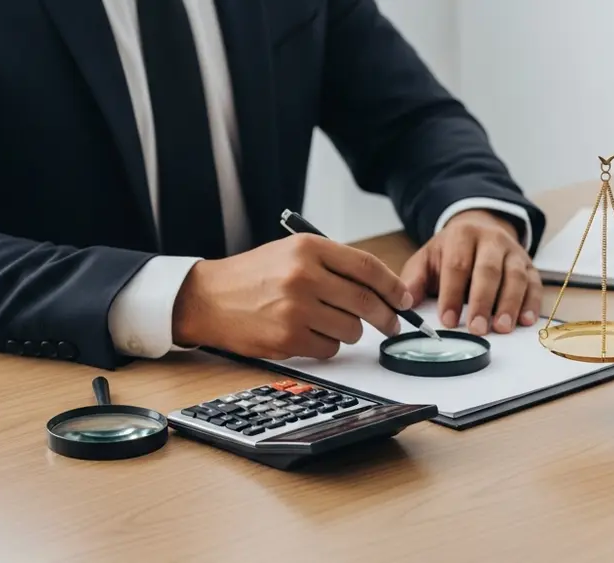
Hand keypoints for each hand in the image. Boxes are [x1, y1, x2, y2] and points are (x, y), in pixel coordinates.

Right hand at [171, 234, 412, 359]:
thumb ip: (335, 264)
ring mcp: (294, 308)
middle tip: (391, 324)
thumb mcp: (292, 253)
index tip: (405, 299)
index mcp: (308, 248)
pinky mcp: (287, 338)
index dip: (393, 286)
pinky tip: (309, 335)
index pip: (367, 267)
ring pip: (350, 329)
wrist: (208, 298)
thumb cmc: (255, 276)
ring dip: (350, 332)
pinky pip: (329, 349)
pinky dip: (327, 346)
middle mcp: (303, 275)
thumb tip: (384, 290)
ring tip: (329, 323)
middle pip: (365, 301)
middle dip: (386, 317)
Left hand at [401, 209, 542, 334]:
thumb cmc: (450, 252)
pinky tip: (525, 320)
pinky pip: (534, 283)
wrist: (480, 229)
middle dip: (482, 302)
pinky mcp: (530, 265)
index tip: (447, 320)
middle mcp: (491, 240)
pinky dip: (532, 303)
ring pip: (515, 276)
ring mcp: (513, 252)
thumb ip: (414, 280)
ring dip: (509, 304)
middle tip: (476, 329)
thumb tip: (403, 303)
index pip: (457, 265)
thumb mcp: (427, 259)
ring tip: (501, 328)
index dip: (452, 294)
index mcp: (462, 235)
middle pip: (489, 270)